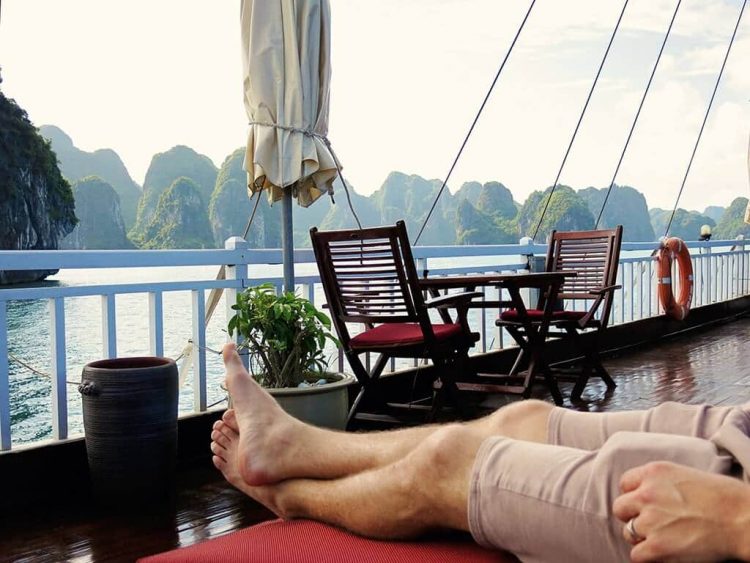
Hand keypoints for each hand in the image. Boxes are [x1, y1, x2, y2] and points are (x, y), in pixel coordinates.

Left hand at [613, 461, 749, 561]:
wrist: (741, 518)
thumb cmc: (723, 497)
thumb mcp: (684, 475)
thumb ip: (660, 482)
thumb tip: (644, 493)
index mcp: (654, 473)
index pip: (625, 483)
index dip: (635, 496)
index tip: (646, 505)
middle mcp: (647, 493)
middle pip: (620, 508)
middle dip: (633, 517)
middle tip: (652, 524)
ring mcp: (650, 520)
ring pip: (627, 533)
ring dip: (641, 538)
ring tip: (663, 539)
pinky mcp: (657, 546)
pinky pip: (636, 555)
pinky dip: (648, 557)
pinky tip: (664, 553)